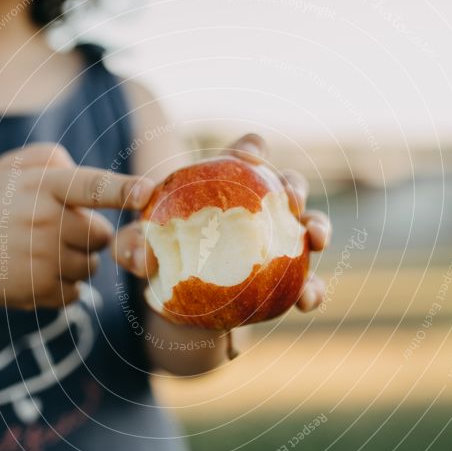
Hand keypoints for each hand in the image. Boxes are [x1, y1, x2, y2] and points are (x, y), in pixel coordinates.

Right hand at [0, 143, 153, 308]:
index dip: (122, 189)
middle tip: (54, 231)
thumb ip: (49, 157)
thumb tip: (84, 171)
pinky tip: (35, 273)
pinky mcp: (40, 290)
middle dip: (86, 235)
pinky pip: (77, 291)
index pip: (91, 186)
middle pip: (101, 235)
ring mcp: (42, 259)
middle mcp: (44, 222)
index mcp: (42, 187)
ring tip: (41, 253)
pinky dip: (63, 287)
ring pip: (92, 266)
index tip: (148, 191)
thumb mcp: (12, 168)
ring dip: (76, 262)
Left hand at [113, 133, 330, 311]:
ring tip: (316, 239)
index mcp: (230, 185)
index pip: (246, 155)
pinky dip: (313, 289)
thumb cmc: (163, 261)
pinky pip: (308, 282)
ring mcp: (280, 240)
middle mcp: (262, 207)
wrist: (182, 301)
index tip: (249, 157)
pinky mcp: (288, 278)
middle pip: (286, 185)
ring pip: (309, 225)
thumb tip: (134, 247)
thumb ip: (133, 246)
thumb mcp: (141, 251)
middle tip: (288, 198)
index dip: (252, 149)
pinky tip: (308, 299)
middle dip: (293, 186)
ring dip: (318, 227)